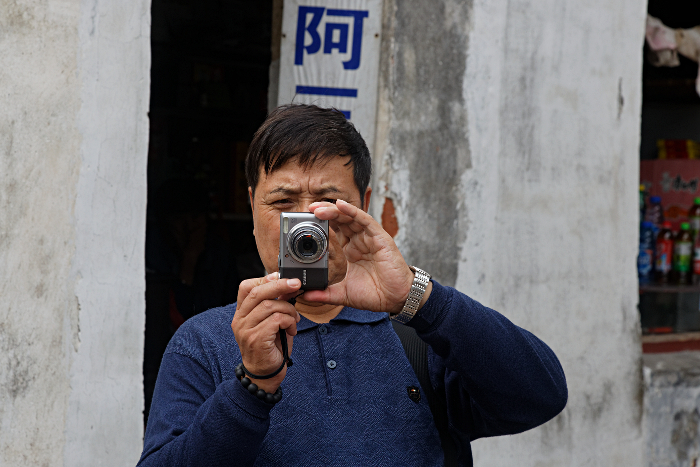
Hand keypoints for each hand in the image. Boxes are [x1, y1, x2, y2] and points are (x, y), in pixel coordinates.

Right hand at [231, 273, 301, 391]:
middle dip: (280, 285)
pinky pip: (275, 320)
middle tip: (296, 284)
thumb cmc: (270, 347)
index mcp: (241, 313)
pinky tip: (291, 329)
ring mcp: (246, 330)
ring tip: (295, 320)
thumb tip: (289, 286)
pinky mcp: (256, 339)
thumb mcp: (273, 321)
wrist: (265, 374)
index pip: (246, 287)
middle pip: (258, 292)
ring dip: (289, 310)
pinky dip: (288, 321)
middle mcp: (240, 320)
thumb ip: (277, 305)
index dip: (264, 278)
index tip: (281, 276)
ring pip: (270, 305)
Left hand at [304, 199, 418, 314]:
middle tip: (309, 210)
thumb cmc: (375, 294)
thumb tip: (305, 295)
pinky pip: (365, 220)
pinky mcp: (380, 237)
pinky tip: (341, 205)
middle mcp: (359, 241)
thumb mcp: (343, 293)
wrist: (395, 299)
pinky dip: (353, 211)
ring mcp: (369, 238)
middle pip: (340, 220)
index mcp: (350, 251)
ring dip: (334, 211)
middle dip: (324, 213)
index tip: (305, 222)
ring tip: (318, 209)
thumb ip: (325, 294)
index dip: (321, 224)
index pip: (334, 231)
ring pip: (350, 217)